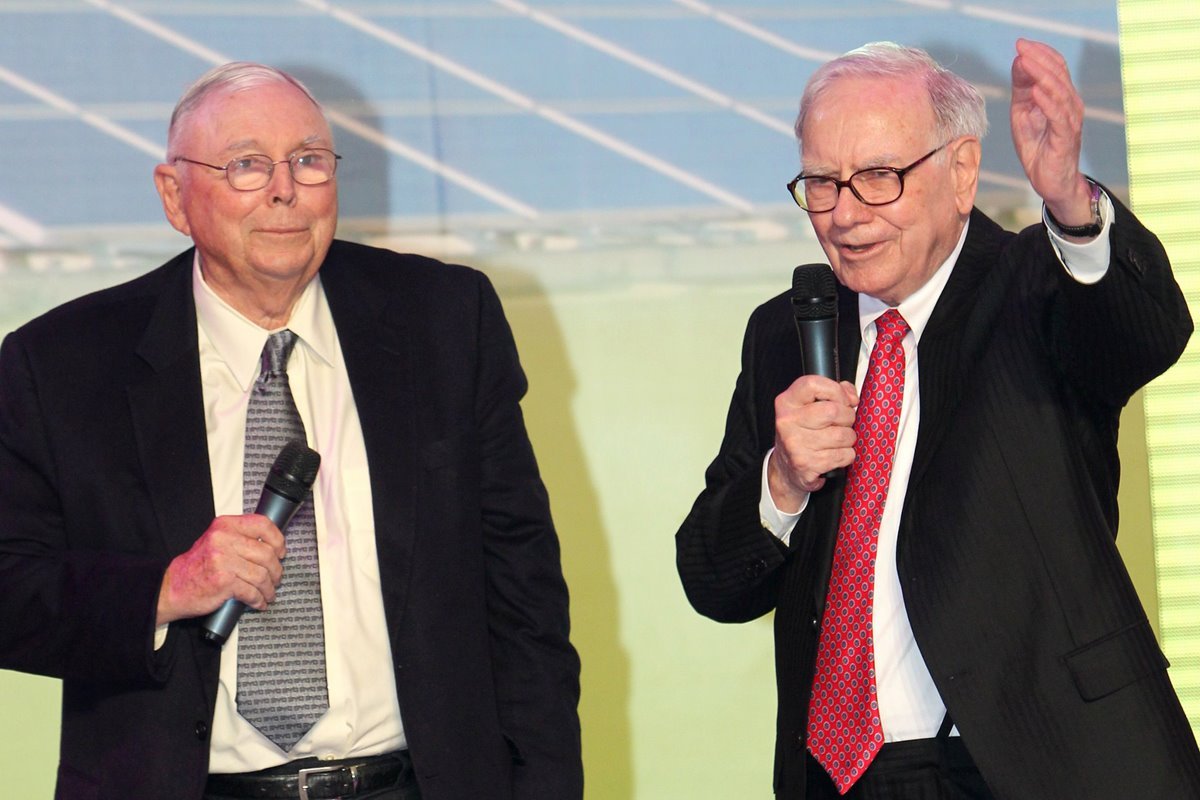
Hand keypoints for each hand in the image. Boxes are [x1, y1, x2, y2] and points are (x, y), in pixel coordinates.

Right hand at [156, 515, 286, 625]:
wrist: (171, 588)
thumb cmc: (196, 567)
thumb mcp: (215, 541)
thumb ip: (239, 538)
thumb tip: (270, 545)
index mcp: (224, 526)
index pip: (262, 524)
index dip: (277, 539)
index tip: (281, 552)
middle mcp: (223, 540)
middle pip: (266, 553)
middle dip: (276, 570)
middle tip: (276, 579)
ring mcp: (223, 561)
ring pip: (262, 575)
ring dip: (269, 588)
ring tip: (269, 593)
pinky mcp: (223, 582)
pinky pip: (252, 592)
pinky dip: (259, 600)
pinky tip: (259, 602)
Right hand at [768, 375, 857, 511]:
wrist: (786, 468)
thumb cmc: (802, 433)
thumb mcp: (809, 408)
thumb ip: (833, 393)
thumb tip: (852, 396)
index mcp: (787, 402)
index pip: (813, 384)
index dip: (836, 391)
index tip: (842, 401)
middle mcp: (788, 422)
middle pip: (833, 411)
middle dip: (848, 417)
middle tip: (843, 423)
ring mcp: (795, 444)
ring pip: (843, 435)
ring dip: (849, 439)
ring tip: (838, 441)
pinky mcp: (806, 464)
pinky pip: (844, 455)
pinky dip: (846, 456)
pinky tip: (835, 455)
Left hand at [1010, 38, 1092, 224]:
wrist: (1051, 181)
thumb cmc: (1038, 147)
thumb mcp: (1023, 114)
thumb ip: (1022, 90)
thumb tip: (1018, 62)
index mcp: (1060, 97)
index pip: (1055, 67)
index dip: (1039, 53)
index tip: (1020, 44)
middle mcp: (1069, 104)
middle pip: (1058, 74)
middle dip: (1039, 58)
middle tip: (1021, 46)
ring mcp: (1069, 120)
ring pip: (1059, 92)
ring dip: (1042, 75)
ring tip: (1026, 62)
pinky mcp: (1065, 137)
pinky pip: (1058, 116)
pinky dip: (1047, 102)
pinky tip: (1035, 91)